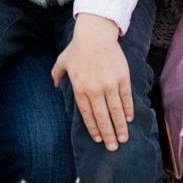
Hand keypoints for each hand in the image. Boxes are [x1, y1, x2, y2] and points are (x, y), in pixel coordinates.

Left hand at [51, 14, 131, 149]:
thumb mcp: (62, 61)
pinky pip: (126, 98)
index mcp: (80, 89)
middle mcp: (95, 90)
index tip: (98, 140)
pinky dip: (128, 110)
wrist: (95, 33)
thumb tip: (54, 85)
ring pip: (116, 111)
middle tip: (113, 148)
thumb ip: (56, 74)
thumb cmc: (78, 47)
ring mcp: (110, 84)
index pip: (88, 115)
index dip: (94, 129)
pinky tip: (129, 119)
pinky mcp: (122, 77)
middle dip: (108, 135)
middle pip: (103, 117)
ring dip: (120, 127)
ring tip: (123, 139)